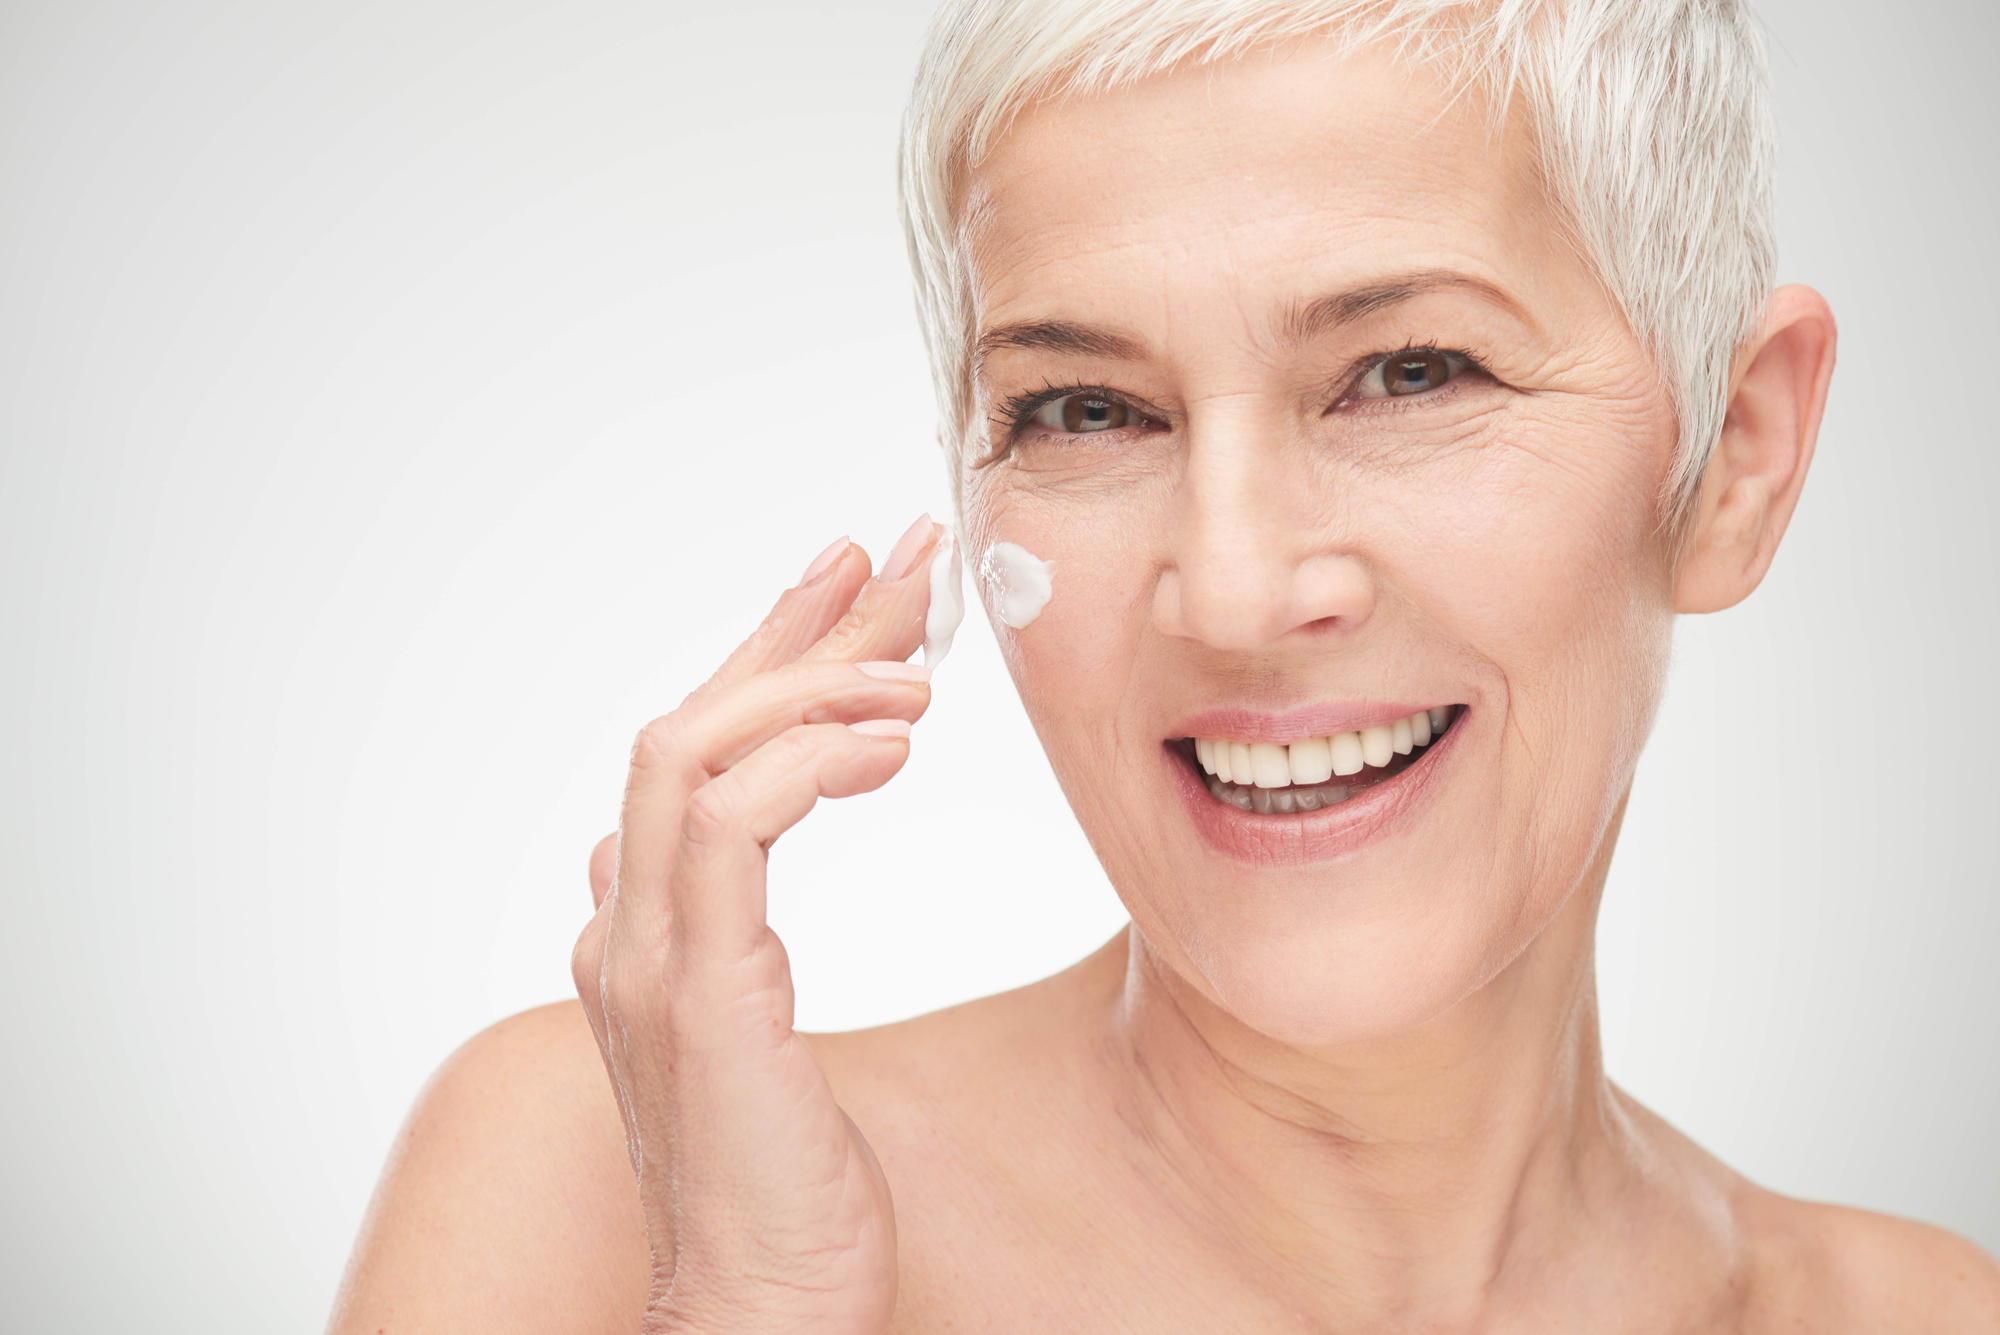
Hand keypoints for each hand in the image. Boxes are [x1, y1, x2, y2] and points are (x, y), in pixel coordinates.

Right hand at [571, 516, 944, 1334]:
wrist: (760, 1306)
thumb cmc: (785, 1188)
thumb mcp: (761, 1032)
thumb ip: (730, 937)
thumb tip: (713, 861)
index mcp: (644, 928)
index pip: (697, 750)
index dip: (768, 655)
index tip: (848, 588)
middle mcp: (625, 926)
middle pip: (691, 721)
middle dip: (794, 628)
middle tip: (891, 556)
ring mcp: (647, 957)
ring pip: (693, 749)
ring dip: (812, 683)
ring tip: (917, 668)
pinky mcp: (696, 993)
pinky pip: (733, 825)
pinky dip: (812, 759)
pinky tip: (895, 745)